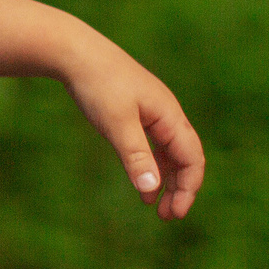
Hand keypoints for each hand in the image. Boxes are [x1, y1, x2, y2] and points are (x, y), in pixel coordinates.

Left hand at [58, 37, 204, 219]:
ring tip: (155, 207)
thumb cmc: (98, 85)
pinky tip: (141, 184)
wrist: (75, 52)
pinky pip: (151, 145)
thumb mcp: (117, 124)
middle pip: (184, 158)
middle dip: (179, 188)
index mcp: (169, 115)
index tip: (174, 212)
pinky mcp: (134, 113)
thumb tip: (151, 188)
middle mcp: (166, 114)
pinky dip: (149, 166)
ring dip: (165, 179)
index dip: (188, 187)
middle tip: (166, 217)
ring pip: (168, 153)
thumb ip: (135, 155)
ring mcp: (151, 113)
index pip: (192, 157)